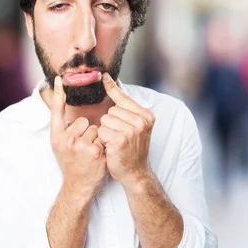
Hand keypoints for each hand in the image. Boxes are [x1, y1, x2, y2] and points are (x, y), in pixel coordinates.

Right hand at [51, 76, 106, 196]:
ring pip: (96, 128)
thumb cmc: (72, 163)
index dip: (57, 94)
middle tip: (83, 147)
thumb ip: (63, 128)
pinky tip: (98, 156)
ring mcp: (80, 146)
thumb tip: (62, 108)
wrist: (78, 185)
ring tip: (90, 151)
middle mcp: (66, 140)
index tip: (59, 79)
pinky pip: (104, 137)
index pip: (56, 111)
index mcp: (56, 136)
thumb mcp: (60, 146)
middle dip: (88, 131)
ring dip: (97, 138)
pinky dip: (104, 145)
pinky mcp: (94, 151)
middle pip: (84, 121)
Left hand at [98, 73, 154, 187]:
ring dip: (105, 132)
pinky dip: (103, 140)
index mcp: (146, 115)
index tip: (103, 75)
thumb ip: (126, 109)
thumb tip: (112, 85)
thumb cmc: (132, 148)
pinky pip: (101, 131)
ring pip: (104, 121)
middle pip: (111, 111)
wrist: (135, 172)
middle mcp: (141, 121)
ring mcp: (132, 131)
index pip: (124, 98)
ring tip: (115, 142)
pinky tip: (111, 147)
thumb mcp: (136, 126)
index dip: (112, 87)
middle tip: (119, 136)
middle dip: (110, 123)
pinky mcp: (120, 140)